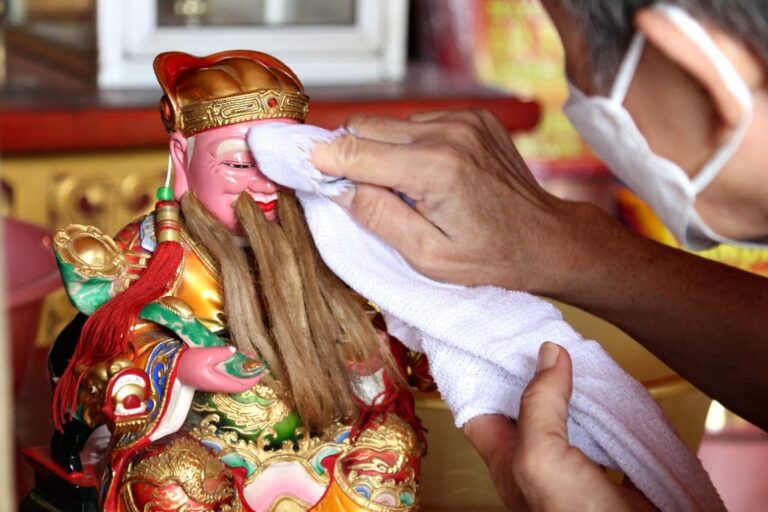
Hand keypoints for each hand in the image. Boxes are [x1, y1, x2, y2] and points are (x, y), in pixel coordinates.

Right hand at [177, 346, 262, 392]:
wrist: (172, 367)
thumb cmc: (187, 361)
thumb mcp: (205, 355)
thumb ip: (221, 353)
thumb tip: (235, 351)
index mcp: (218, 382)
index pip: (242, 385)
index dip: (253, 378)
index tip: (261, 368)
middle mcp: (218, 384)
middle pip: (240, 382)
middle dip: (250, 372)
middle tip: (255, 358)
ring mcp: (216, 382)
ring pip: (235, 378)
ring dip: (243, 369)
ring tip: (248, 355)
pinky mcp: (212, 377)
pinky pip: (229, 374)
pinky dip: (236, 367)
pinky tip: (237, 357)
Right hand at [312, 110, 584, 293]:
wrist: (544, 238)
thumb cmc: (490, 256)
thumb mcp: (427, 255)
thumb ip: (377, 216)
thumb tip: (338, 187)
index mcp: (436, 169)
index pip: (355, 150)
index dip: (323, 160)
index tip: (301, 167)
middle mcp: (450, 133)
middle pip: (367, 128)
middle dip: (350, 155)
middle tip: (350, 187)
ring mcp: (465, 120)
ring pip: (390, 124)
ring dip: (382, 151)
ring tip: (401, 188)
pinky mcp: (473, 118)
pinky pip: (418, 123)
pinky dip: (409, 146)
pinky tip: (425, 175)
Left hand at [463, 343, 654, 511]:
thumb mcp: (540, 455)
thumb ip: (539, 403)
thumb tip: (547, 352)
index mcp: (507, 458)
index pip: (480, 408)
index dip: (478, 374)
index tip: (486, 338)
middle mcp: (538, 461)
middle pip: (529, 408)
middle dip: (535, 373)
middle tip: (543, 334)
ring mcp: (576, 468)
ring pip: (569, 417)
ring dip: (576, 389)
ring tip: (580, 351)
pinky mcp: (612, 474)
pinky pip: (609, 433)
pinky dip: (614, 410)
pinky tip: (618, 389)